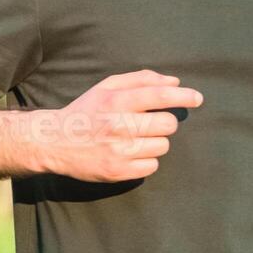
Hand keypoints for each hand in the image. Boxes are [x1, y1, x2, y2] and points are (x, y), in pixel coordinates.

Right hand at [45, 70, 202, 181]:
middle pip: (167, 123)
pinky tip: (130, 154)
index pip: (158, 95)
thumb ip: (141, 80)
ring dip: (156, 142)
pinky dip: (146, 160)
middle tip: (150, 123)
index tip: (197, 98)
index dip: (182, 96)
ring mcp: (118, 151)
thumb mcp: (106, 87)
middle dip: (164, 122)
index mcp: (115, 101)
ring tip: (136, 139)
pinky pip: (152, 166)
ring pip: (163, 146)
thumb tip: (175, 82)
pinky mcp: (118, 172)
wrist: (55, 142)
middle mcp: (118, 125)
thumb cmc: (86, 111)